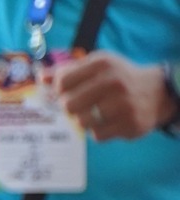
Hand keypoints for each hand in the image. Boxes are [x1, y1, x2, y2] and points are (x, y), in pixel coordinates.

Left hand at [53, 52, 176, 140]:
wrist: (158, 92)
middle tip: (80, 105)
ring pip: (81, 122)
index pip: (62, 82)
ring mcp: (123, 104)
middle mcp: (113, 82)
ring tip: (96, 113)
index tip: (67, 91)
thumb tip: (40, 78)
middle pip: (68, 105)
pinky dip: (98, 131)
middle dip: (70, 107)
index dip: (59, 90)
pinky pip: (97, 135)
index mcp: (102, 64)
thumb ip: (67, 71)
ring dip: (84, 120)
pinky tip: (109, 121)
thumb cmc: (118, 79)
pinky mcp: (130, 124)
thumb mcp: (96, 67)